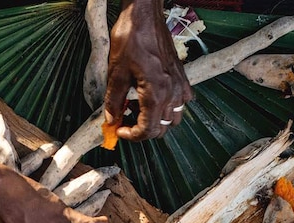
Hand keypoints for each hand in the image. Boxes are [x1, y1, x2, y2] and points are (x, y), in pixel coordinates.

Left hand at [104, 0, 191, 140]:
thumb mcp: (116, 71)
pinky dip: (169, 107)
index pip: (148, 129)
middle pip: (161, 128)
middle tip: (125, 122)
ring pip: (172, 118)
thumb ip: (113, 100)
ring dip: (156, 121)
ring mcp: (179, 84)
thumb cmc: (131, 37)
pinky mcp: (181, 76)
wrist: (145, 15)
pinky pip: (181, 102)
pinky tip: (154, 99)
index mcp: (156, 92)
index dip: (132, 136)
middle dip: (142, 130)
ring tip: (138, 112)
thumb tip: (111, 120)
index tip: (119, 131)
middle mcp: (172, 91)